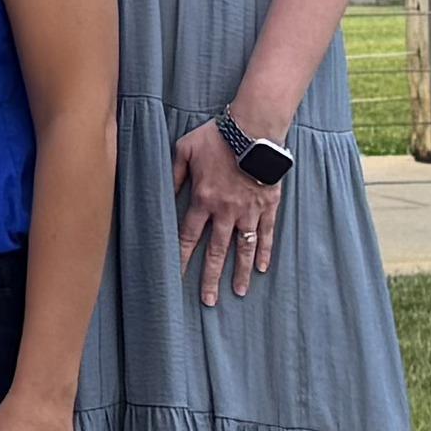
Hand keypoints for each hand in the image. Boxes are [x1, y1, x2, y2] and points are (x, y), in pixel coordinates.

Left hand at [172, 118, 283, 305]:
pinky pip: (266, 234)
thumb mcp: (185, 149)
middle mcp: (225, 211)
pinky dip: (265, 252)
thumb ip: (174, 173)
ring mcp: (249, 212)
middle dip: (211, 277)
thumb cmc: (218, 136)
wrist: (254, 129)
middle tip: (209, 300)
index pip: (189, 236)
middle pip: (216, 251)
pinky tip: (262, 268)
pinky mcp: (268, 206)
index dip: (182, 258)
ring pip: (243, 248)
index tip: (176, 278)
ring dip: (239, 272)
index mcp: (203, 199)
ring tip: (238, 293)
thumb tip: (162, 192)